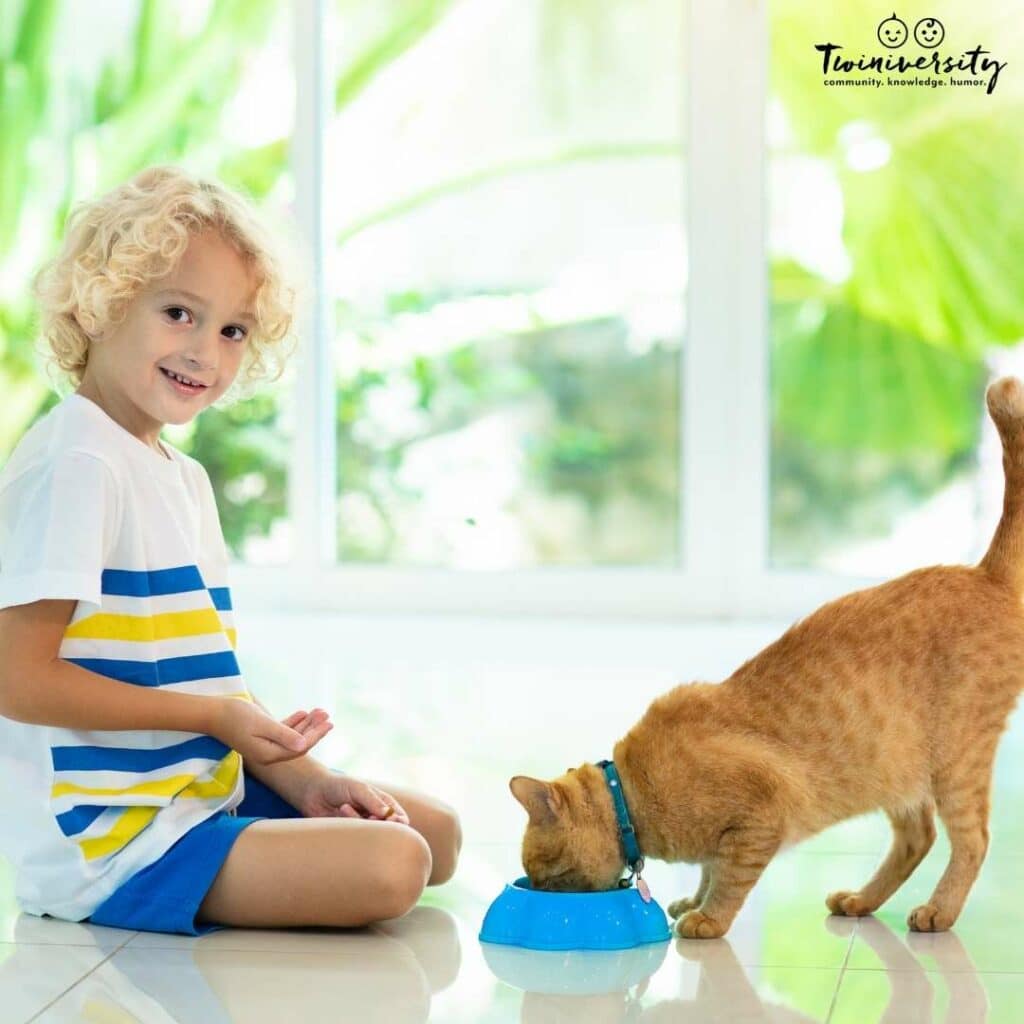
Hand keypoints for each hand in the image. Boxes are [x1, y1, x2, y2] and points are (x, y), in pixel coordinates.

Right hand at [211, 698, 332, 767]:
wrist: (213, 713)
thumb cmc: (236, 716)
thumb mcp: (262, 724)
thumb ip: (283, 735)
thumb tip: (303, 745)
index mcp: (268, 754)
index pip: (299, 747)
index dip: (316, 735)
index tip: (329, 723)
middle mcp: (268, 754)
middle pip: (297, 744)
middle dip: (314, 729)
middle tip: (327, 715)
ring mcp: (264, 746)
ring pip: (291, 737)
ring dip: (306, 724)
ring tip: (319, 711)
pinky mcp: (260, 737)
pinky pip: (282, 732)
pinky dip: (293, 723)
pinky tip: (302, 713)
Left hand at [298, 770, 409, 824]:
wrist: (313, 793)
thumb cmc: (339, 786)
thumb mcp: (358, 789)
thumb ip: (373, 801)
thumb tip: (389, 814)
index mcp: (383, 803)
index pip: (400, 818)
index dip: (398, 822)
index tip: (389, 819)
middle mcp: (375, 816)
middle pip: (387, 830)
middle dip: (377, 824)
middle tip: (367, 815)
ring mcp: (362, 826)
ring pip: (369, 834)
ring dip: (357, 820)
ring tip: (344, 806)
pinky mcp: (349, 834)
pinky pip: (355, 836)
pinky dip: (348, 823)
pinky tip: (341, 810)